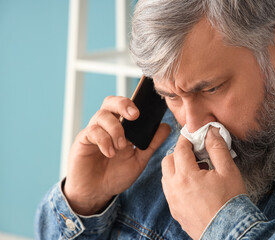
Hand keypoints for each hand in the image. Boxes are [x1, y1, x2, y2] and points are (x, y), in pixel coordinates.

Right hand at [64, 96, 170, 214]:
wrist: (97, 193)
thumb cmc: (116, 175)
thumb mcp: (139, 160)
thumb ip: (151, 144)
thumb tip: (166, 127)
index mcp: (121, 127)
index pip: (126, 106)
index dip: (135, 102)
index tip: (146, 111)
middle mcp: (107, 126)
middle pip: (110, 102)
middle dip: (123, 104)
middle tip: (134, 116)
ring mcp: (94, 132)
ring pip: (102, 115)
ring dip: (115, 129)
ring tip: (121, 147)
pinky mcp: (83, 141)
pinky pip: (92, 131)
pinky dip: (104, 140)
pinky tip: (109, 153)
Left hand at [161, 127, 246, 238]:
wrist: (230, 233)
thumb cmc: (231, 202)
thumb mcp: (228, 171)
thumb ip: (217, 148)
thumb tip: (210, 131)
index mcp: (186, 176)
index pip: (180, 149)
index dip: (187, 139)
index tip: (194, 135)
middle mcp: (174, 188)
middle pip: (168, 161)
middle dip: (179, 153)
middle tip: (196, 152)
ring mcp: (173, 202)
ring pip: (166, 176)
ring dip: (176, 167)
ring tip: (196, 169)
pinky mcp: (175, 212)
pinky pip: (169, 190)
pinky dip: (176, 182)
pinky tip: (193, 185)